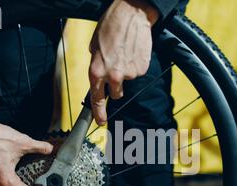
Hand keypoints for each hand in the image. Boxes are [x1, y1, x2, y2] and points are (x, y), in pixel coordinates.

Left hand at [89, 0, 158, 124]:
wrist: (132, 14)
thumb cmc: (110, 27)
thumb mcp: (94, 47)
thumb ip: (96, 66)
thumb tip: (100, 79)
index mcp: (96, 71)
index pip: (96, 99)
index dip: (98, 113)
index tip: (101, 121)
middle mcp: (113, 76)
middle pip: (115, 94)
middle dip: (115, 86)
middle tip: (116, 69)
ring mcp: (129, 74)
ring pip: (128, 81)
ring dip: (126, 72)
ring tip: (125, 53)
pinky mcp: (142, 69)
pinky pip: (138, 73)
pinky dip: (136, 65)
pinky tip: (133, 51)